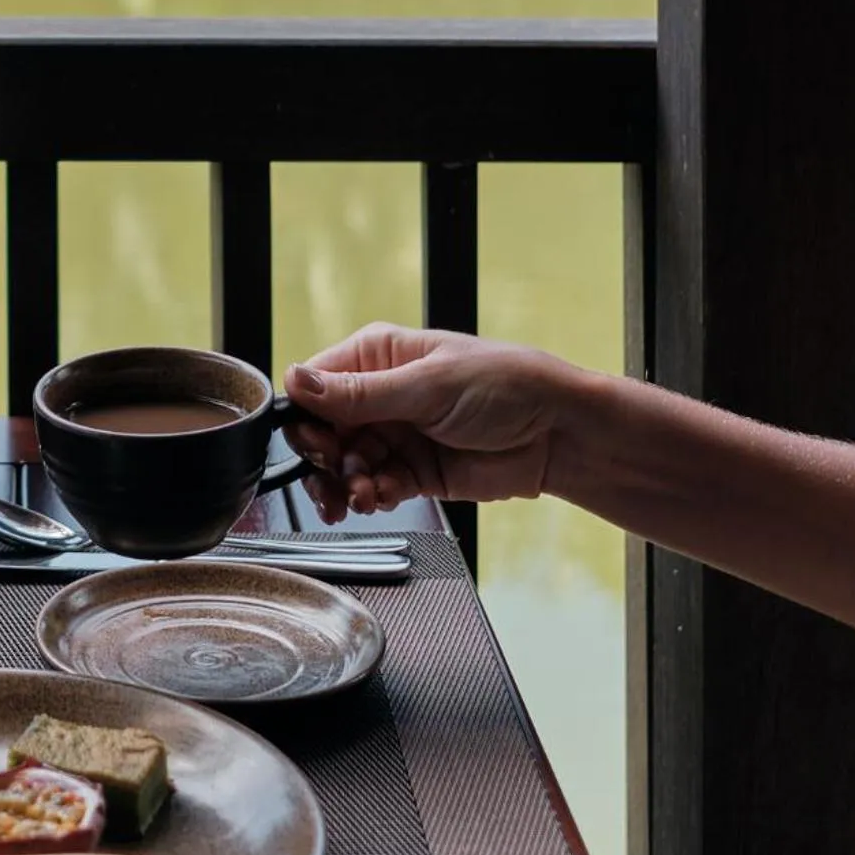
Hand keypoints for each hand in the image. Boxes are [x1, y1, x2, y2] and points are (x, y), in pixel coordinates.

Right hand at [282, 323, 574, 520]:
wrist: (558, 435)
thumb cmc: (505, 385)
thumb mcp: (428, 385)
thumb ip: (360, 393)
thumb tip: (296, 381)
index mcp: (377, 356)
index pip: (315, 384)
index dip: (305, 416)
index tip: (314, 442)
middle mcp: (379, 395)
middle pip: (323, 431)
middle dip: (324, 458)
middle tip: (338, 473)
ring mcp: (394, 435)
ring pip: (344, 466)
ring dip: (347, 484)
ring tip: (363, 496)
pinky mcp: (412, 471)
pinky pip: (373, 487)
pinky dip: (371, 496)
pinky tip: (381, 497)